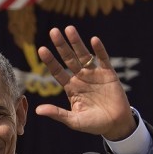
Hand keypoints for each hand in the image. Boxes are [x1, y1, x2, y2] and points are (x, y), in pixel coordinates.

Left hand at [35, 25, 135, 140]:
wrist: (114, 124)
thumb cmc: (92, 124)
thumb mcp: (73, 120)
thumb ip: (57, 113)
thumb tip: (38, 110)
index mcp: (71, 88)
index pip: (58, 71)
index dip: (50, 61)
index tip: (41, 49)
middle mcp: (81, 78)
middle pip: (69, 59)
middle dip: (61, 46)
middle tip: (53, 31)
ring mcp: (95, 75)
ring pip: (84, 55)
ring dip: (77, 43)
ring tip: (69, 29)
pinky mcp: (109, 74)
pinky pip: (103, 59)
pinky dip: (99, 50)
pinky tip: (93, 40)